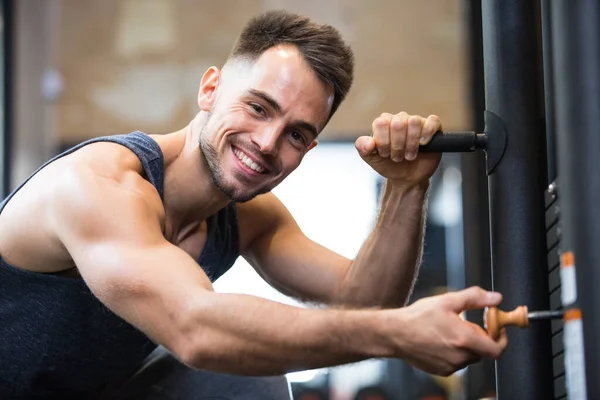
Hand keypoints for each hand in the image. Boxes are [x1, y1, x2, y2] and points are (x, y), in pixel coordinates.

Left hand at [355, 112, 442, 186]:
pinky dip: (427, 134)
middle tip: (397, 157)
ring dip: (411, 144)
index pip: (381, 123)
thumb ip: (363, 148)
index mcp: (383, 122)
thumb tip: (368, 143)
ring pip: (414, 122)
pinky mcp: (432, 127)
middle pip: (398, 124)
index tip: (384, 154)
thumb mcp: (371, 159)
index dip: (383, 142)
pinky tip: (423, 144)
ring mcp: (416, 122)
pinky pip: (433, 121)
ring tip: (409, 155)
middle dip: (397, 146)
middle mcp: (400, 119)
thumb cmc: (389, 165)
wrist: (406, 178)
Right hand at [385, 286, 507, 375]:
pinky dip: (455, 352)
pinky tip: (441, 340)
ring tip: (450, 330)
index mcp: (464, 339)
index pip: (497, 348)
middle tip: (469, 324)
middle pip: (484, 351)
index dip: (501, 337)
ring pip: (470, 357)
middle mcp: (460, 357)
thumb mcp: (447, 300)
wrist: (394, 334)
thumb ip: (475, 298)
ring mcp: (451, 366)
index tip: (497, 327)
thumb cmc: (417, 317)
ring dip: (467, 345)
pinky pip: (457, 363)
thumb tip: (496, 298)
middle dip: (481, 338)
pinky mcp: (441, 371)